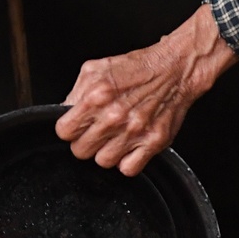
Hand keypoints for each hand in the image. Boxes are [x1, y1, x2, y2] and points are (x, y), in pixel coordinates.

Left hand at [56, 4, 236, 175]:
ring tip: (114, 138)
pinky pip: (129, 169)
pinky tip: (129, 146)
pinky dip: (127, 161)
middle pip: (80, 151)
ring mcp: (135, 131)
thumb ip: (75, 93)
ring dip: (106, 152)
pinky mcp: (153, 142)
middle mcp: (115, 116)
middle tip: (96, 131)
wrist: (174, 68)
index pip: (64, 132)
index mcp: (96, 96)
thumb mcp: (95, 69)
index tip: (77, 126)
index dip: (69, 129)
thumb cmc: (137, 68)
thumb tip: (64, 113)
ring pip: (103, 162)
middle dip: (85, 141)